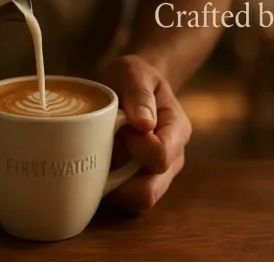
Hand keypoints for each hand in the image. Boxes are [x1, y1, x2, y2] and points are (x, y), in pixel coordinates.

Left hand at [99, 55, 191, 213]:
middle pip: (149, 191)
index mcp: (177, 130)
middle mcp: (172, 158)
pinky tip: (96, 164)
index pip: (161, 156)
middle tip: (105, 147)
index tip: (122, 127)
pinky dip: (106, 188)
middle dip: (121, 177)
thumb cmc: (132, 77)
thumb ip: (140, 94)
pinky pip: (121, 200)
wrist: (129, 85)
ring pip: (134, 201)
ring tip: (100, 153)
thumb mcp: (134, 72)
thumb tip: (144, 124)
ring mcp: (154, 175)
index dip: (136, 147)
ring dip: (111, 184)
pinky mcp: (135, 183)